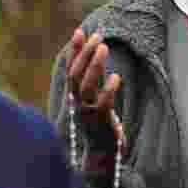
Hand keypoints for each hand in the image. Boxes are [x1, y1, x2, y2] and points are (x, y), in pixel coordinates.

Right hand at [68, 28, 123, 151]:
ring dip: (93, 65)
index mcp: (75, 98)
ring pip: (86, 86)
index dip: (75, 51)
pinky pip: (102, 103)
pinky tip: (116, 76)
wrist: (100, 155)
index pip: (71, 69)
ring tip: (104, 47)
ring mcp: (87, 113)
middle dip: (85, 54)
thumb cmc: (99, 124)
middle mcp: (77, 104)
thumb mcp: (95, 99)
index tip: (80, 32)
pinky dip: (108, 89)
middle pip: (76, 75)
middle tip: (98, 37)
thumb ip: (94, 80)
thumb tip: (96, 55)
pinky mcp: (100, 122)